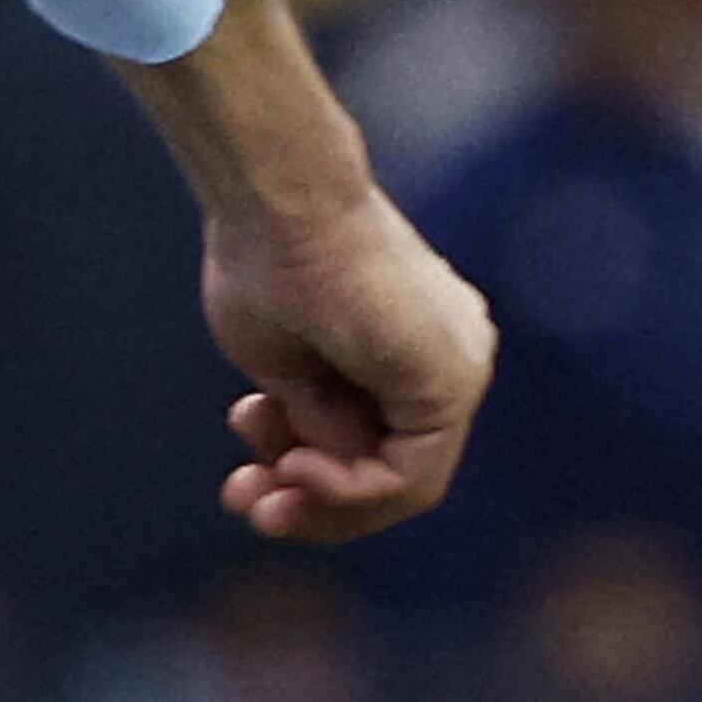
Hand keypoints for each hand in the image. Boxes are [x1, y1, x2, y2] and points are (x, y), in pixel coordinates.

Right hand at [197, 188, 493, 542]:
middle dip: (311, 495)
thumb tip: (325, 461)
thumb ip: (311, 415)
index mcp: (407, 340)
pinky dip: (353, 490)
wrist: (278, 199)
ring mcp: (457, 370)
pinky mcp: (453, 385)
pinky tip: (298, 471)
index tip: (243, 465)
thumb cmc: (261, 256)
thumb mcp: (278, 360)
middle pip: (391, 462)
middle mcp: (448, 356)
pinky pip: (413, 474)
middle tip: (244, 502)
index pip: (373, 436)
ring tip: (258, 496)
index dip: (306, 470)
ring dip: (325, 502)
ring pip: (402, 478)